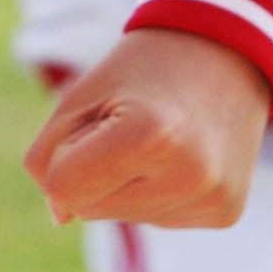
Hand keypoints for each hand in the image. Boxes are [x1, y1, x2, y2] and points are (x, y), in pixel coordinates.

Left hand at [24, 28, 272, 227]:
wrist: (224, 52)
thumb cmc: (141, 70)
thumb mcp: (79, 97)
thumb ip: (47, 159)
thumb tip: (61, 215)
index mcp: (150, 136)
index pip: (62, 187)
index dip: (66, 152)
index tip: (99, 118)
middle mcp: (189, 176)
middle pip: (89, 209)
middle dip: (95, 172)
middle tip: (132, 124)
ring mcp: (212, 199)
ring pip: (124, 217)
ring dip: (126, 183)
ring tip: (161, 139)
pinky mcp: (225, 213)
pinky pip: (158, 219)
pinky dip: (156, 192)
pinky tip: (180, 157)